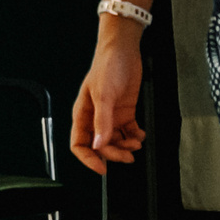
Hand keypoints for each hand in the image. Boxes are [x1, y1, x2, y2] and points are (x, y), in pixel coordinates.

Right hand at [70, 35, 145, 173]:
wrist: (123, 51)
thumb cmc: (106, 67)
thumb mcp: (104, 95)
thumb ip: (102, 121)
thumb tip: (100, 144)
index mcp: (83, 114)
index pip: (79, 144)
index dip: (89, 159)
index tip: (102, 168)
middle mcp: (96, 117)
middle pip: (100, 146)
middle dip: (114, 154)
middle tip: (127, 156)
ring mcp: (110, 115)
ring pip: (115, 141)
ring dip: (126, 146)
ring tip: (136, 143)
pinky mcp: (124, 111)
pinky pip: (128, 131)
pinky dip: (135, 136)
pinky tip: (140, 134)